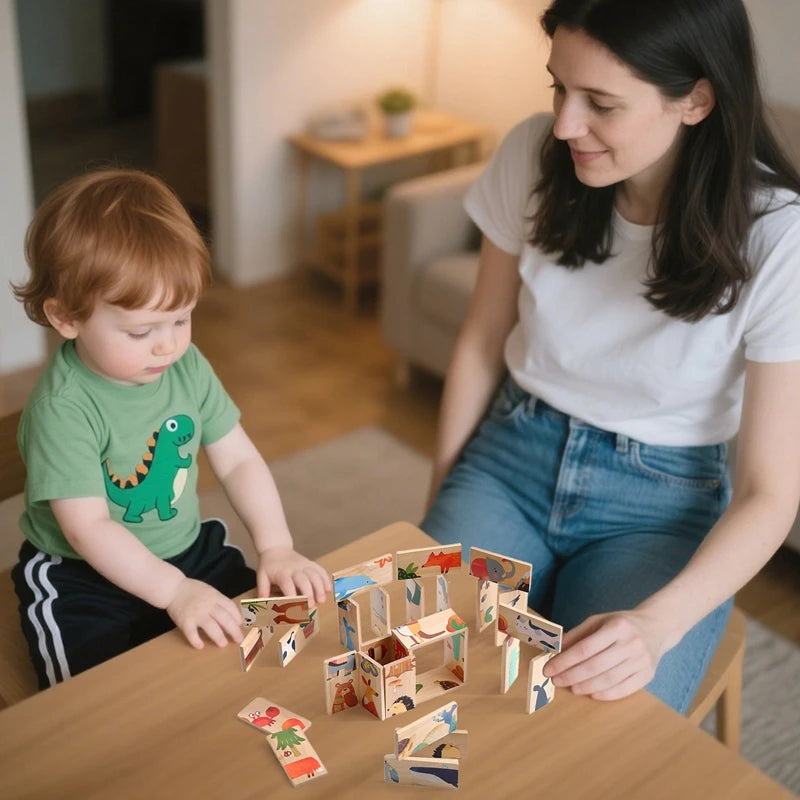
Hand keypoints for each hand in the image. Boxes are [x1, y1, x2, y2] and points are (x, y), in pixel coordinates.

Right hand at [166, 578, 244, 648]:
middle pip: (224, 618)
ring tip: (223, 644)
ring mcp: (196, 613)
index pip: (230, 607)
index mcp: (215, 596)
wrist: (172, 588)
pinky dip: (196, 641)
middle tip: (239, 639)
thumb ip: (218, 601)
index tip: (240, 625)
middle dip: (233, 630)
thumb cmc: (192, 590)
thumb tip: (232, 616)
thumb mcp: (209, 591)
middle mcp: (207, 605)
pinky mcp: (184, 621)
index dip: (237, 616)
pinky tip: (200, 646)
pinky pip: (192, 633)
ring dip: (218, 637)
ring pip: (211, 627)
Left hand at [256, 547, 331, 606]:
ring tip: (322, 600)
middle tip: (311, 606)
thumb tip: (263, 604)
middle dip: (309, 593)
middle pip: (304, 580)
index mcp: (281, 573)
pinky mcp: (311, 563)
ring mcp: (304, 565)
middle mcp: (294, 568)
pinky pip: (320, 570)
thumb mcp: (261, 576)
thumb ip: (263, 590)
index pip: (287, 584)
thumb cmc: (269, 566)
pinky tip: (329, 590)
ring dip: (320, 588)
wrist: (276, 548)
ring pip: (315, 575)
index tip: (295, 607)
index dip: (292, 595)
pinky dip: (326, 579)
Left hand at [542, 610, 669, 700]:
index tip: (549, 669)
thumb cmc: (621, 624)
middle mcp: (631, 643)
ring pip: (609, 679)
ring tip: (571, 688)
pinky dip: (606, 694)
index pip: (585, 648)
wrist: (657, 627)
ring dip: (586, 686)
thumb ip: (577, 635)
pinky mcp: (648, 675)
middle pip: (596, 666)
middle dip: (572, 675)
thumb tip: (556, 650)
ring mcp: (641, 661)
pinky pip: (624, 689)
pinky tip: (592, 694)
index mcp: (617, 627)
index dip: (565, 661)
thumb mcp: (598, 621)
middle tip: (556, 681)